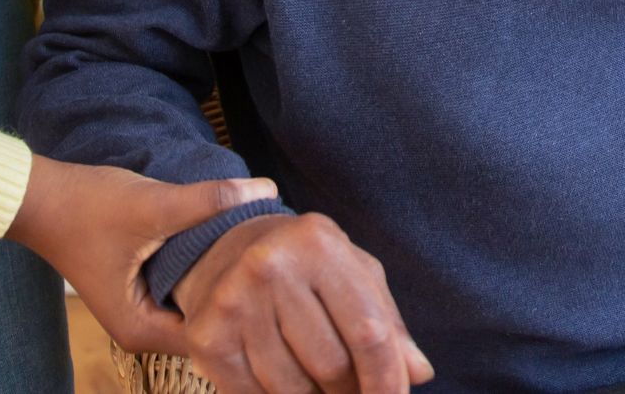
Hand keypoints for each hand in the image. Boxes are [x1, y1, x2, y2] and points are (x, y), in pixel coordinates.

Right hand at [5, 155, 281, 355]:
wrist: (39, 197)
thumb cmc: (86, 207)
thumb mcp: (153, 204)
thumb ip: (209, 201)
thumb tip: (268, 190)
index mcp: (143, 331)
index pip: (216, 335)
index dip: (248, 303)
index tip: (276, 272)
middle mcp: (144, 332)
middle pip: (212, 323)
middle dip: (241, 292)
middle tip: (275, 257)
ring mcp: (143, 312)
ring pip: (200, 304)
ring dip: (225, 280)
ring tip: (259, 248)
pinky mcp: (143, 289)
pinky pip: (187, 289)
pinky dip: (207, 271)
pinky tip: (231, 243)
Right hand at [173, 210, 433, 393]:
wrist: (224, 246)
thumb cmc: (305, 265)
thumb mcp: (353, 274)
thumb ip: (388, 322)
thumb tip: (419, 372)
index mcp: (318, 245)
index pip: (368, 332)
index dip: (387, 379)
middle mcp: (270, 267)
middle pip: (331, 366)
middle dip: (351, 392)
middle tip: (351, 388)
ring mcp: (233, 303)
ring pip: (292, 389)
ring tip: (318, 384)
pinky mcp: (206, 338)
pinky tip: (282, 382)